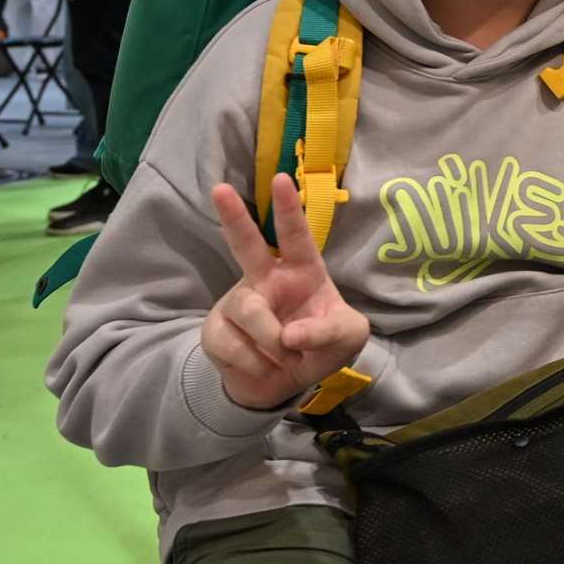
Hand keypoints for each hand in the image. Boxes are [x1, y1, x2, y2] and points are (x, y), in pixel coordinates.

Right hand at [202, 175, 370, 411]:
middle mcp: (266, 279)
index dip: (289, 209)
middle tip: (220, 189)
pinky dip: (257, 364)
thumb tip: (289, 334)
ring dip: (272, 341)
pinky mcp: (216, 330)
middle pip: (246, 244)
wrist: (284, 384)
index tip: (282, 179)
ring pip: (250, 311)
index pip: (296, 236)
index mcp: (302, 271)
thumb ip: (329, 332)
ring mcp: (238, 303)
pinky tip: (263, 366)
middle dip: (234, 216)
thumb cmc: (320, 346)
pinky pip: (232, 345)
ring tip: (284, 356)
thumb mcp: (347, 338)